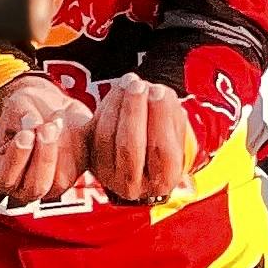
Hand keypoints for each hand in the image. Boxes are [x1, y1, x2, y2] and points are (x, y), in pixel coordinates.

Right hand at [0, 72, 93, 203]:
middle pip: (35, 187)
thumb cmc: (28, 110)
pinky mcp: (72, 178)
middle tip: (49, 127)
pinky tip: (69, 126)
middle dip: (44, 156)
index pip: (3, 178)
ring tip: (58, 120)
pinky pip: (77, 169)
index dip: (17, 157)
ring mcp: (49, 187)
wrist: (52, 108)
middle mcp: (21, 188)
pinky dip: (76, 147)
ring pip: (59, 181)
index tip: (26, 133)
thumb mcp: (18, 105)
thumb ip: (24, 116)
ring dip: (61, 148)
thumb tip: (35, 125)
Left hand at [89, 77, 197, 202]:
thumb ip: (173, 117)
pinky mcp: (90, 160)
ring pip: (107, 136)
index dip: (160, 119)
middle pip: (130, 147)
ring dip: (119, 104)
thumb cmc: (164, 144)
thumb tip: (160, 94)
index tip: (160, 91)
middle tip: (140, 85)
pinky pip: (95, 131)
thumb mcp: (177, 136)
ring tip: (131, 81)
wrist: (141, 161)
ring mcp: (107, 174)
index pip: (162, 152)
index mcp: (162, 181)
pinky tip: (119, 89)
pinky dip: (107, 106)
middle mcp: (133, 186)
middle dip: (135, 111)